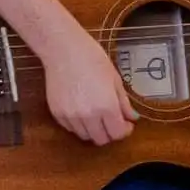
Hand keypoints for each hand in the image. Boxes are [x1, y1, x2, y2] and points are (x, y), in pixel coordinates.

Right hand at [37, 18, 137, 145]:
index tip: (126, 123)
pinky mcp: (57, 113)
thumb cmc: (92, 58)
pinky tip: (82, 110)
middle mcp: (88, 116)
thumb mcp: (115, 79)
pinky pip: (70, 128)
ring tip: (96, 114)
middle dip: (110, 133)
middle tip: (112, 120)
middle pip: (101, 140)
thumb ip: (123, 102)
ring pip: (85, 136)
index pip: (117, 133)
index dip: (125, 130)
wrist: (64, 50)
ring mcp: (70, 116)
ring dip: (93, 130)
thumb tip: (132, 117)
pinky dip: (78, 125)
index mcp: (106, 106)